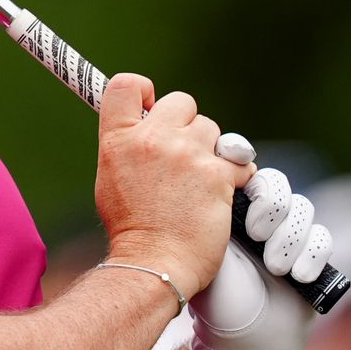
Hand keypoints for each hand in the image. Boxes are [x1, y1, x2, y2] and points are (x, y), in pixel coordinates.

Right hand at [94, 75, 255, 301]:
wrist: (153, 264)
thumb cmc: (132, 229)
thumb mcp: (112, 177)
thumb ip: (128, 146)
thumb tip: (146, 125)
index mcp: (119, 139)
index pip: (127, 84)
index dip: (145, 90)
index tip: (153, 106)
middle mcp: (152, 139)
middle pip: (181, 102)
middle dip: (187, 125)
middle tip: (184, 155)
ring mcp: (186, 154)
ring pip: (213, 131)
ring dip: (211, 152)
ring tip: (200, 183)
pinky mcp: (217, 174)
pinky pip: (239, 161)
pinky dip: (236, 176)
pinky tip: (223, 193)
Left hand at [189, 168, 331, 349]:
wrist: (239, 341)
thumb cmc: (215, 298)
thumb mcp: (205, 251)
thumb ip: (212, 213)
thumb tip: (217, 174)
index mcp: (232, 210)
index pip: (249, 174)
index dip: (253, 181)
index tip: (244, 191)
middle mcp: (262, 219)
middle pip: (279, 185)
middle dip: (272, 208)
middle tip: (255, 235)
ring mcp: (288, 237)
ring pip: (304, 209)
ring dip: (290, 238)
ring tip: (274, 269)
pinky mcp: (311, 258)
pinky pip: (323, 239)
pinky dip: (312, 255)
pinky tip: (297, 276)